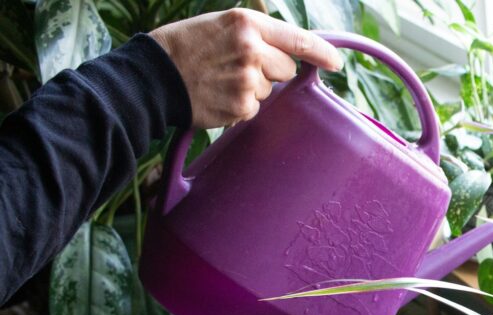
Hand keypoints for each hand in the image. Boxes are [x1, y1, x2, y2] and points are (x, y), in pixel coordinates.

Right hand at [150, 9, 340, 128]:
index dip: (322, 53)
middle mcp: (252, 50)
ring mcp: (248, 81)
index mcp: (248, 24)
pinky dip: (240, 106)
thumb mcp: (221, 25)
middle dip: (271, 70)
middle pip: (286, 69)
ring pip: (270, 91)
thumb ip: (257, 34)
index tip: (336, 63)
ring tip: (221, 80)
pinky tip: (218, 95)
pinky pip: (255, 109)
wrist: (153, 77)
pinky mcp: (242, 107)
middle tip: (237, 66)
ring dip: (253, 89)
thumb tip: (291, 52)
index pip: (299, 39)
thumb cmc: (186, 47)